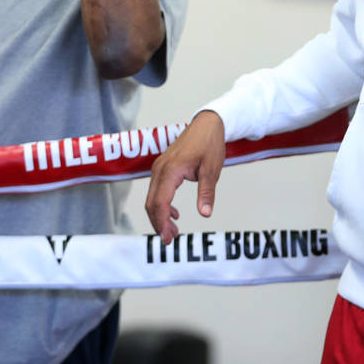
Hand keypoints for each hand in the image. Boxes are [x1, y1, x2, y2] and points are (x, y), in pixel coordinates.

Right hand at [145, 110, 225, 243]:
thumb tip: (205, 214)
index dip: (161, 222)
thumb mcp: (212, 170)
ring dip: (160, 215)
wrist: (207, 123)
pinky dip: (162, 205)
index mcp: (171, 170)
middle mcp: (160, 169)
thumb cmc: (209, 143)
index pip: (160, 202)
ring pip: (153, 197)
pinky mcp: (163, 167)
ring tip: (173, 231)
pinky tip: (174, 214)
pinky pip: (157, 190)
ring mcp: (160, 167)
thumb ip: (206, 193)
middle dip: (158, 223)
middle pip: (152, 203)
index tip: (167, 238)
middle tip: (170, 240)